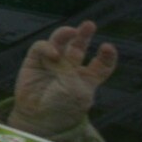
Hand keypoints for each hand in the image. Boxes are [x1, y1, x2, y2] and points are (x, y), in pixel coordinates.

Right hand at [8, 20, 116, 136]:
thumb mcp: (77, 91)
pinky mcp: (34, 60)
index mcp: (86, 79)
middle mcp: (70, 69)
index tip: (107, 47)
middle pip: (79, 47)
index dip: (105, 55)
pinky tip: (53, 54)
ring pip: (60, 42)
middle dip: (84, 35)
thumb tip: (56, 52)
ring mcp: (51, 63)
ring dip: (66, 34)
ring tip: (71, 31)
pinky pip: (41, 47)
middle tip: (90, 24)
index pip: (100, 65)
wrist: (38, 117)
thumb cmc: (63, 108)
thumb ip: (70, 68)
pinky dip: (47, 47)